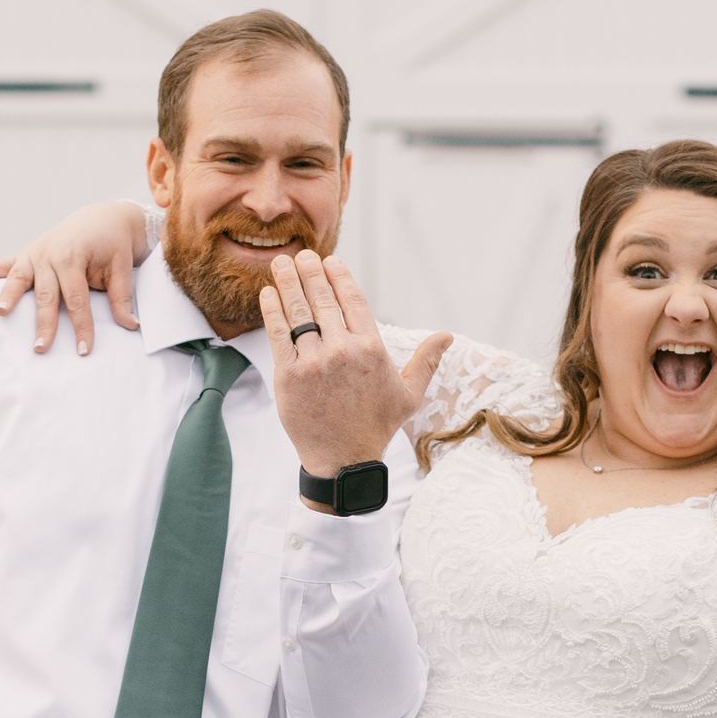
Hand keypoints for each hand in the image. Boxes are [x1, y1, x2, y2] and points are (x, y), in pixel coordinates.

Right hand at [0, 202, 151, 355]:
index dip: (82, 326)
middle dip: (43, 323)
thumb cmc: (113, 244)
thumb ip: (120, 297)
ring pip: (18, 280)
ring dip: (8, 298)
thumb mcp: (121, 267)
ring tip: (1, 314)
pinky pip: (1, 265)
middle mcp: (48, 255)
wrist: (103, 217)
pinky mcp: (25, 255)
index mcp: (73, 257)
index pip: (77, 299)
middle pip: (45, 295)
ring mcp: (34, 254)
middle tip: (41, 348)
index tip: (85, 350)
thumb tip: (130, 325)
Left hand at [259, 253, 450, 487]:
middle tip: (302, 256)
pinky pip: (278, 333)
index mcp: (371, 348)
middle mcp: (343, 350)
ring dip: (288, 282)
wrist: (344, 461)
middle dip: (310, 272)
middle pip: (323, 299)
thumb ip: (425, 361)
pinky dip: (272, 310)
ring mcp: (314, 361)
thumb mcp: (409, 394)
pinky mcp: (289, 374)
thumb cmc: (376, 426)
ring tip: (281, 264)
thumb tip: (447, 336)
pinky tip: (268, 293)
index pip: (352, 299)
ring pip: (298, 311)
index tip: (329, 261)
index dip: (339, 276)